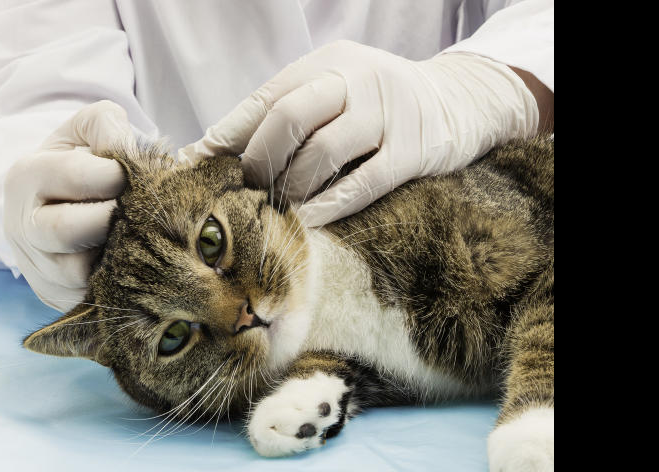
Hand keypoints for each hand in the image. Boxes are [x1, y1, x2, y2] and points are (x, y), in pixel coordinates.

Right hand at [4, 101, 134, 310]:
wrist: (58, 207)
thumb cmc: (81, 163)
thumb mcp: (86, 130)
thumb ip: (106, 124)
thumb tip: (123, 148)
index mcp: (26, 177)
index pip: (75, 174)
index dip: (117, 173)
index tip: (133, 174)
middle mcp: (23, 227)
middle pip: (67, 230)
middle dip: (112, 219)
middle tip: (137, 211)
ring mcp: (37, 268)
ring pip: (79, 273)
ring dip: (116, 256)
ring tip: (135, 237)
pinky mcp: (56, 298)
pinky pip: (90, 298)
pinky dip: (116, 283)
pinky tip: (131, 263)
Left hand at [178, 41, 538, 225]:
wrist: (460, 101)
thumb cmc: (376, 105)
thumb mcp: (333, 91)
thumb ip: (285, 113)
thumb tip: (211, 152)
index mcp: (326, 63)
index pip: (265, 97)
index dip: (228, 134)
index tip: (199, 165)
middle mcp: (355, 80)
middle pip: (288, 117)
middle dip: (259, 161)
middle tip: (249, 191)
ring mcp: (387, 113)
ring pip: (322, 153)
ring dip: (292, 188)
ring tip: (280, 207)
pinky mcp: (414, 150)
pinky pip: (363, 183)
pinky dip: (329, 207)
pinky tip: (310, 221)